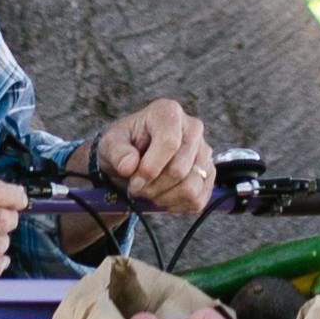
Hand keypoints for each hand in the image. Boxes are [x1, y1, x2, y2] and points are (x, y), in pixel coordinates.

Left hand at [92, 94, 218, 221]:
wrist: (134, 158)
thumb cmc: (124, 147)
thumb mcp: (111, 144)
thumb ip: (117, 152)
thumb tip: (129, 166)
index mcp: (168, 113)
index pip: (169, 143)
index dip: (150, 168)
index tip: (133, 180)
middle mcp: (193, 128)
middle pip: (179, 170)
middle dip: (153, 187)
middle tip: (137, 188)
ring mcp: (204, 151)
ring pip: (191, 188)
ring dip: (164, 198)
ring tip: (149, 192)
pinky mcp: (208, 173)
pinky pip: (198, 199)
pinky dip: (176, 205)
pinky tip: (162, 196)